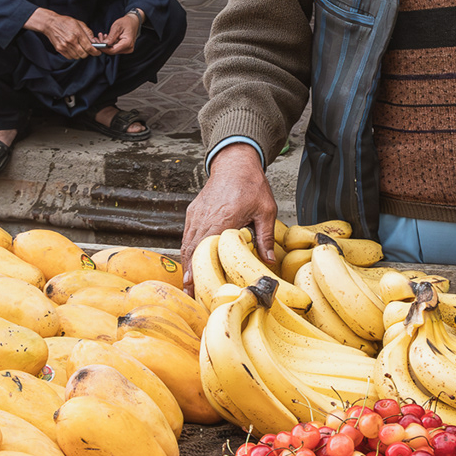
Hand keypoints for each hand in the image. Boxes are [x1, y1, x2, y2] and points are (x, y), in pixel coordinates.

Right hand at [27, 8, 97, 59]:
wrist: (50, 23)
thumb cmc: (65, 22)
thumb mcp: (79, 23)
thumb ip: (88, 33)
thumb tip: (94, 41)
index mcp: (77, 34)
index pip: (89, 47)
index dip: (95, 52)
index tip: (98, 52)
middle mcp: (71, 41)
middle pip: (84, 54)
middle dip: (88, 53)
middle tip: (87, 49)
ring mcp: (65, 46)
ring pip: (77, 57)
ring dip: (80, 54)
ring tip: (78, 47)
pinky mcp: (60, 49)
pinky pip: (70, 57)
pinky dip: (73, 55)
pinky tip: (72, 48)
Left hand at [100, 11, 141, 55]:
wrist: (133, 21)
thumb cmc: (127, 22)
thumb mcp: (117, 27)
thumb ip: (110, 37)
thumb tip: (103, 44)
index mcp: (127, 43)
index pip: (112, 50)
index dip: (103, 48)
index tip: (96, 43)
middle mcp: (128, 48)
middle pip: (112, 51)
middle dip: (103, 46)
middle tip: (96, 38)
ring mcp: (126, 49)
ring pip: (112, 50)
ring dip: (105, 44)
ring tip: (101, 36)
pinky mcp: (124, 48)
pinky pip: (114, 48)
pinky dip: (108, 44)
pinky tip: (105, 38)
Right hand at [181, 143, 279, 293]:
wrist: (235, 162)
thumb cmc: (252, 184)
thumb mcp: (266, 210)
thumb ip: (265, 237)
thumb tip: (269, 261)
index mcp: (223, 219)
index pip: (206, 250)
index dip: (199, 269)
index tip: (195, 286)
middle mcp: (205, 218)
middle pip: (192, 251)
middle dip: (190, 273)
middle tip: (190, 293)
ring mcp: (197, 215)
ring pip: (187, 244)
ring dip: (187, 263)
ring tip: (188, 283)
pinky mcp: (194, 212)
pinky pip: (187, 234)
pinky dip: (187, 250)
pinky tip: (190, 263)